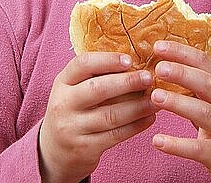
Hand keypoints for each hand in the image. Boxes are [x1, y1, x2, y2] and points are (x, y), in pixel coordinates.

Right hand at [39, 52, 155, 182]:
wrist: (54, 151)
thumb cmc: (73, 110)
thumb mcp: (74, 88)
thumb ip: (95, 75)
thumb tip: (134, 61)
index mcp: (63, 82)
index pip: (83, 64)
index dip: (107, 60)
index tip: (129, 60)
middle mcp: (63, 103)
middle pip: (98, 89)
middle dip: (127, 82)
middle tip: (149, 77)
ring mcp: (72, 128)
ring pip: (110, 115)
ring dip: (137, 106)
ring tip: (156, 99)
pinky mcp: (84, 149)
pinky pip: (115, 135)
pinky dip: (135, 126)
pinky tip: (150, 117)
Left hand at [150, 41, 210, 182]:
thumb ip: (198, 83)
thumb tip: (164, 63)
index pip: (203, 62)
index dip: (181, 52)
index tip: (158, 46)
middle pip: (207, 83)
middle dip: (182, 73)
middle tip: (159, 68)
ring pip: (203, 113)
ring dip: (178, 103)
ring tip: (155, 97)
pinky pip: (198, 149)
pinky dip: (177, 145)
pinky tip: (157, 141)